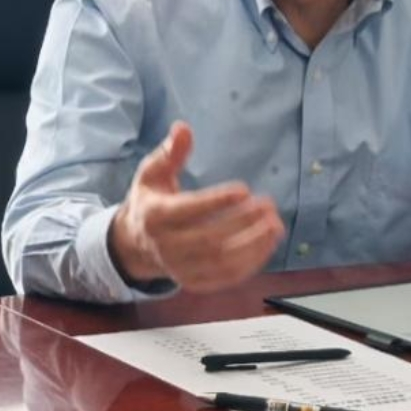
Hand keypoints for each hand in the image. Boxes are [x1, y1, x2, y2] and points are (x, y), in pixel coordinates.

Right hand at [108, 121, 284, 291]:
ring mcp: (180, 269)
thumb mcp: (152, 173)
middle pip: (209, 239)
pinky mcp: (194, 282)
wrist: (134, 245)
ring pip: (221, 262)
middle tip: (268, 205)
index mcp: (154, 217)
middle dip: (242, 223)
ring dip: (253, 245)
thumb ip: (170, 153)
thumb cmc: (150, 201)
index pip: (187, 211)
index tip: (245, 189)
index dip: (216, 202)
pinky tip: (268, 243)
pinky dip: (250, 263)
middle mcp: (165, 247)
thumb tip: (183, 128)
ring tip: (275, 225)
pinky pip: (225, 278)